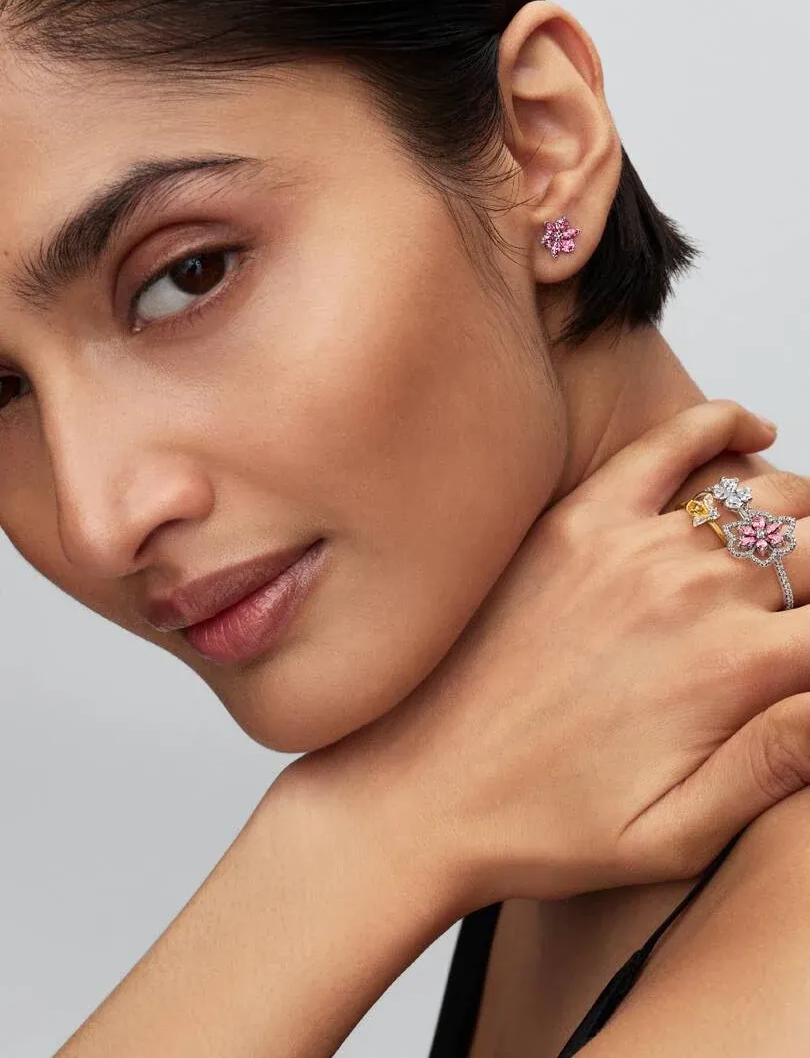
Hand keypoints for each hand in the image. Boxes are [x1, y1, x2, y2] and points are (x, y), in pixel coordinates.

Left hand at [287, 401, 809, 914]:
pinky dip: (720, 426)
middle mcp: (692, 591)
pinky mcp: (574, 523)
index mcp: (735, 669)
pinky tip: (748, 433)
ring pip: (763, 497)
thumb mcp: (679, 834)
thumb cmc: (542, 823)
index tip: (808, 654)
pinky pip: (667, 446)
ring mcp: (630, 546)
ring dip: (798, 519)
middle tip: (801, 613)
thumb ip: (783, 760)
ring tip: (797, 553)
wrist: (420, 790)